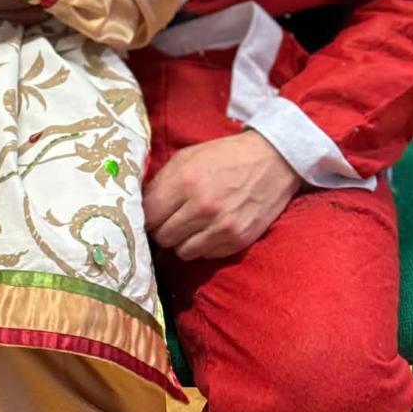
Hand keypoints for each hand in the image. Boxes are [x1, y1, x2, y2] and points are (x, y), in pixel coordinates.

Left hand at [144, 130, 301, 260]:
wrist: (272, 160)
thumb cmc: (224, 156)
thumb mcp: (187, 157)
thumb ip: (162, 181)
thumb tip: (141, 207)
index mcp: (185, 180)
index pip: (148, 216)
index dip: (146, 217)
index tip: (151, 215)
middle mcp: (201, 206)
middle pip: (162, 237)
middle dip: (163, 230)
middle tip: (171, 220)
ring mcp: (221, 226)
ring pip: (181, 252)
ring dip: (182, 241)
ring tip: (191, 225)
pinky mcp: (237, 240)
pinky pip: (205, 255)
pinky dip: (203, 245)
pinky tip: (210, 228)